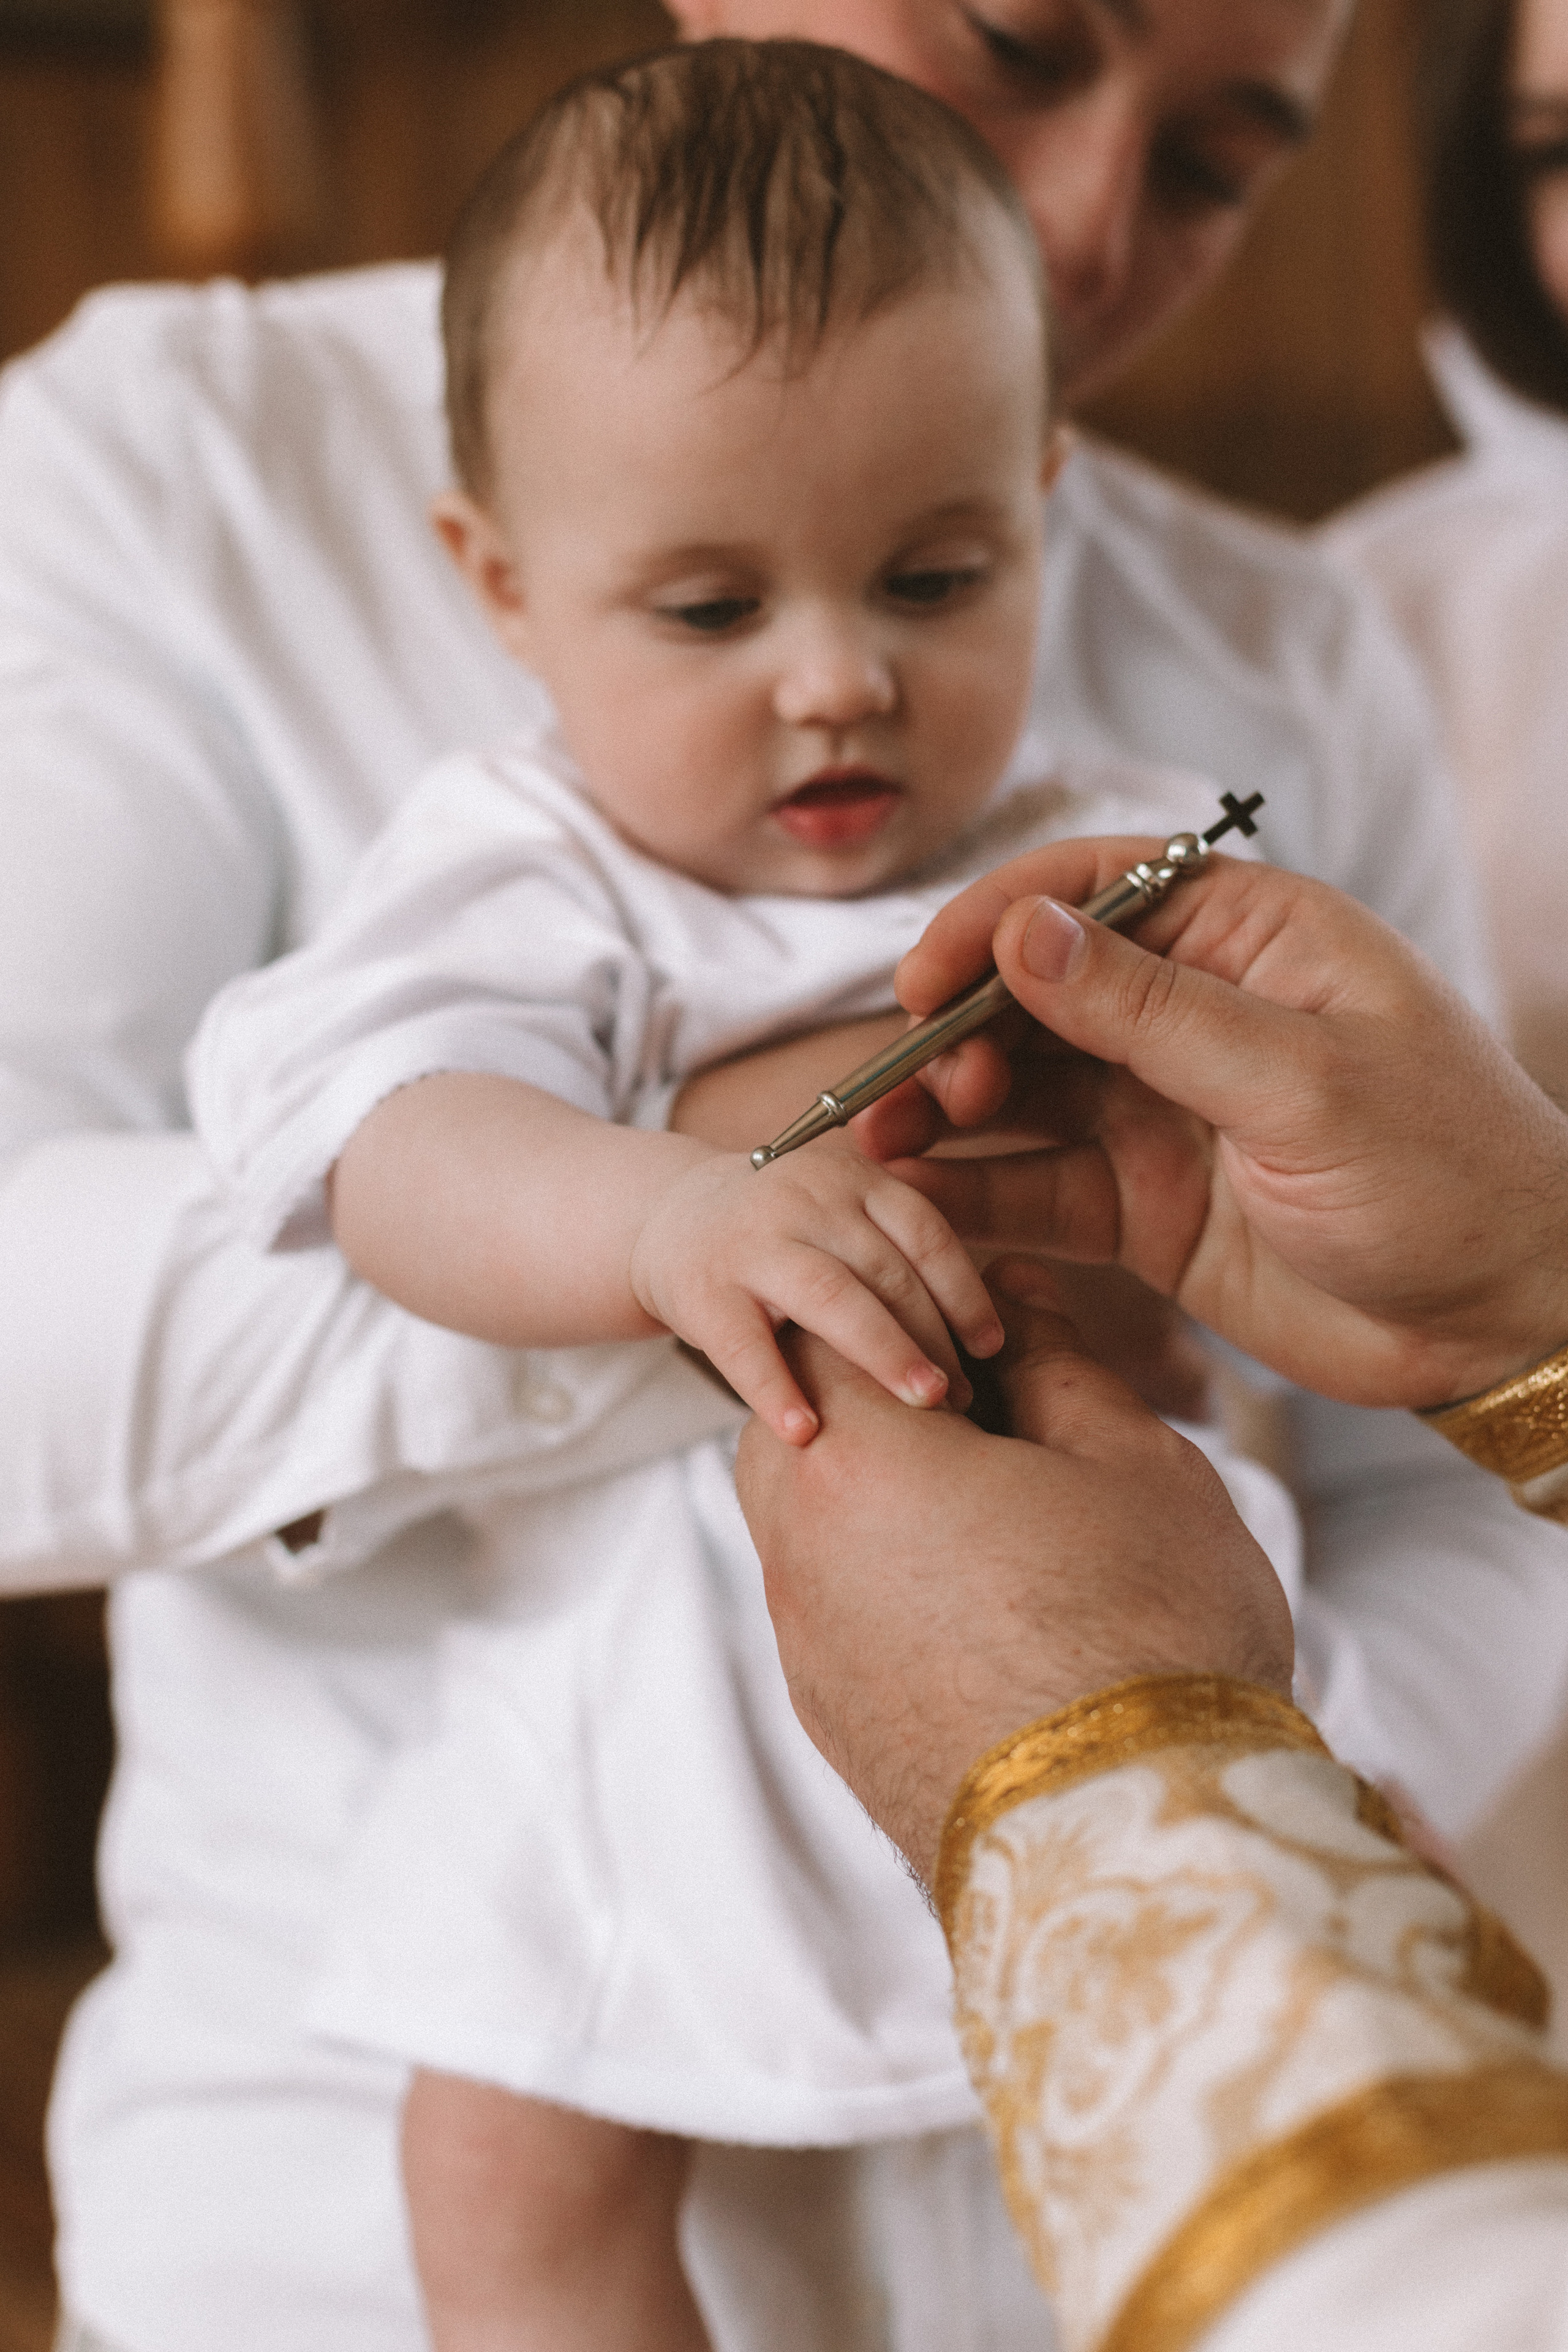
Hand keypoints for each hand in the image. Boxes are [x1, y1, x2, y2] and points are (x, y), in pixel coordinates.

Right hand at [629, 1138, 1003, 1444]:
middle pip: (885, 1270)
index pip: (924, 1234)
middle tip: (966, 1397)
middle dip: (933, 1336)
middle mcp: (806, 1200)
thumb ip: (897, 1255)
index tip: (993, 1347)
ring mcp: (752, 1243)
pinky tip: (806, 1433)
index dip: (965, 1292)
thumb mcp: (843, 1217)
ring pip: (830, 1297)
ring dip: (884, 1353)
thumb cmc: (787, 1236)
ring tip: (927, 1406)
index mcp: (853, 1182)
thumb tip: (981, 1340)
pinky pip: (745, 1346)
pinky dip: (777, 1390)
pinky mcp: (703, 1291)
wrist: (672, 1216)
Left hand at [734, 1262, 1293, 1883]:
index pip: (830, 1332)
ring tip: (1007, 1514)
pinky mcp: (834, 1722)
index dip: (910, 1316)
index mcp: (853, 1462)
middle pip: (798, 1425)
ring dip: (882, 1493)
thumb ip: (1055, 1363)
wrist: (1138, 1849)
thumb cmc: (1150, 1635)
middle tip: (998, 1418)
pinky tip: (991, 1602)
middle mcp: (797, 1554)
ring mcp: (807, 1650)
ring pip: (810, 1523)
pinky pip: (834, 1609)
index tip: (992, 1343)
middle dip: (879, 1400)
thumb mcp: (1129, 1461)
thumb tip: (1015, 1301)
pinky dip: (886, 1579)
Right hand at [857, 841, 1567, 1409]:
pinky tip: (920, 1201)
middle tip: (908, 1089)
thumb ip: (1153, 1012)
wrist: (1504, 1320)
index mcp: (1247, 938)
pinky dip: (975, 1193)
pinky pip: (1037, 1187)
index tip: (924, 982)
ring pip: (1021, 1093)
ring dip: (946, 1114)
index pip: (1091, 891)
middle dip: (956, 1036)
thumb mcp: (1302, 1082)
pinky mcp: (1142, 1204)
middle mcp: (1191, 1012)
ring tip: (883, 1145)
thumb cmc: (1448, 1173)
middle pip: (1034, 995)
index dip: (993, 926)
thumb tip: (1021, 932)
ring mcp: (1160, 1110)